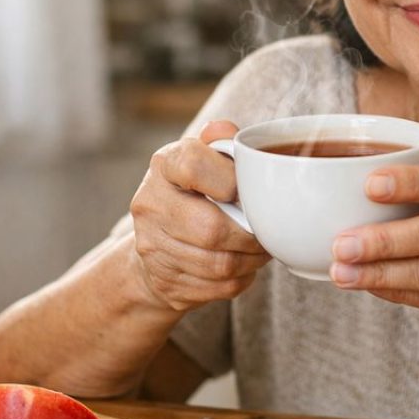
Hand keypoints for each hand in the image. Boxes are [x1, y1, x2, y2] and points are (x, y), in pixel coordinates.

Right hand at [130, 120, 270, 311]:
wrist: (156, 243)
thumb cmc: (193, 193)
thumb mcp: (204, 159)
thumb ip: (220, 143)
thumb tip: (226, 131)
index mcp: (163, 165)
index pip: (193, 165)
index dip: (229, 180)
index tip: (247, 190)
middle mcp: (149, 205)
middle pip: (210, 229)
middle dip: (250, 235)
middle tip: (268, 232)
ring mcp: (152, 247)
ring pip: (218, 264)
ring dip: (251, 260)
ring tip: (261, 249)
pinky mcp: (165, 282)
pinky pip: (218, 287)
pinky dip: (242, 279)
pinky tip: (245, 266)